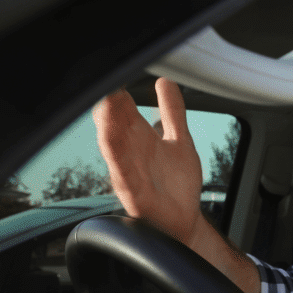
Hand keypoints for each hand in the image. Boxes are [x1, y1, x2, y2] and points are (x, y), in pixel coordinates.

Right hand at [93, 78, 206, 245]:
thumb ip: (172, 113)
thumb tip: (165, 82)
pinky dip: (122, 166)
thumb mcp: (179, 141)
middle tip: (108, 84)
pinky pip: (126, 181)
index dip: (118, 93)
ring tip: (107, 109)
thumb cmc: (176, 184)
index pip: (122, 111)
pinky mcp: (136, 198)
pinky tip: (118, 154)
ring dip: (110, 132)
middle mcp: (130, 156)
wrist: (185, 221)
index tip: (114, 71)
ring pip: (115, 151)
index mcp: (138, 140)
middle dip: (110, 107)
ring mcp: (130, 177)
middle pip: (115, 127)